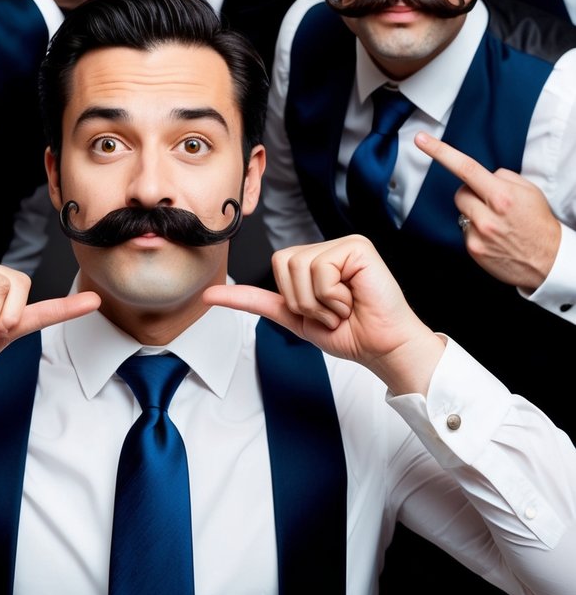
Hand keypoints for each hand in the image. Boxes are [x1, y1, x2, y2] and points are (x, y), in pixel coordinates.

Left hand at [204, 234, 443, 394]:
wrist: (382, 349)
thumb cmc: (349, 334)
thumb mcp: (294, 318)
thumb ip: (257, 301)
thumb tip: (211, 294)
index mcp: (312, 261)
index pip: (275, 264)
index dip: (286, 296)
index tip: (290, 310)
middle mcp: (326, 248)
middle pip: (282, 264)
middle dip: (303, 301)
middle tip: (332, 312)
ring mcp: (342, 245)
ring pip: (299, 267)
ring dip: (319, 302)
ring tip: (343, 307)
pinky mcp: (357, 247)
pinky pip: (321, 269)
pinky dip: (333, 295)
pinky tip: (354, 298)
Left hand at [415, 132, 560, 291]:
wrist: (549, 261)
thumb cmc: (539, 223)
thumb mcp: (528, 191)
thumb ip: (502, 177)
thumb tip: (483, 176)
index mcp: (502, 196)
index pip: (465, 167)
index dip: (440, 151)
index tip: (421, 139)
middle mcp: (487, 216)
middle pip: (460, 192)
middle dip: (472, 193)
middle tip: (492, 203)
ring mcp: (478, 235)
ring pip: (461, 211)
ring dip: (473, 212)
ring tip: (497, 222)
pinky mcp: (473, 250)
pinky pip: (464, 230)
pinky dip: (475, 230)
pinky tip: (494, 237)